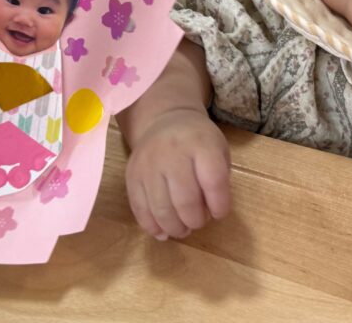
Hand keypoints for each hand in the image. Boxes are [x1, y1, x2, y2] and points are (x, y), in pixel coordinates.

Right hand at [124, 107, 230, 239]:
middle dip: (196, 220)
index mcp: (201, 144)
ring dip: (175, 228)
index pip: (213, 181)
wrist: (165, 120)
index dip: (219, 205)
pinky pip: (139, 209)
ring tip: (183, 229)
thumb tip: (207, 215)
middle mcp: (173, 152)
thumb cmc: (198, 141)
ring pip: (161, 209)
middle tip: (199, 221)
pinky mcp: (132, 175)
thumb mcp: (218, 149)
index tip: (219, 213)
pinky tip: (163, 231)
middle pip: (185, 200)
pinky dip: (152, 227)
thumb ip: (219, 180)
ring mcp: (149, 164)